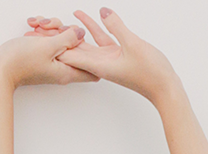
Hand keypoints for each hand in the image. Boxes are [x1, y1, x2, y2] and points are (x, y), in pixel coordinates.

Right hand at [0, 23, 97, 87]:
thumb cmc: (20, 62)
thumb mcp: (48, 46)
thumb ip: (68, 39)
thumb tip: (81, 33)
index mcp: (67, 72)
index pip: (92, 72)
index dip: (92, 55)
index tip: (85, 41)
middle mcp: (60, 69)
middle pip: (75, 48)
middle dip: (66, 33)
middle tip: (52, 28)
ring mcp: (50, 62)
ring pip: (60, 40)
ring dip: (50, 27)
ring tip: (38, 26)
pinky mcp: (40, 55)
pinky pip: (47, 40)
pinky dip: (41, 30)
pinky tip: (32, 26)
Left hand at [57, 9, 179, 103]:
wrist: (165, 88)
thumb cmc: (151, 73)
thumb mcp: (132, 45)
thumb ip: (117, 26)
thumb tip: (103, 11)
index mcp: (100, 65)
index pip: (71, 55)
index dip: (57, 45)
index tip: (42, 36)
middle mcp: (101, 64)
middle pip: (75, 51)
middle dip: (61, 40)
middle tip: (46, 27)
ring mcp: (109, 60)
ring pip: (87, 43)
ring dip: (77, 32)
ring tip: (67, 17)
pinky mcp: (118, 56)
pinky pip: (102, 40)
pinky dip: (95, 29)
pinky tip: (92, 18)